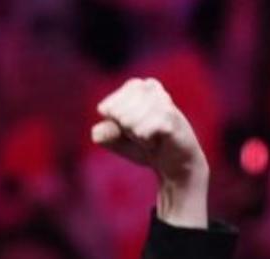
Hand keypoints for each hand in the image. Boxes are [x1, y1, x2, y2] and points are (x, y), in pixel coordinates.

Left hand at [92, 78, 207, 227]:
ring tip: (152, 135)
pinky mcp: (171, 115)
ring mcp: (162, 99)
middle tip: (144, 132)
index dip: (115, 125)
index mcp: (134, 86)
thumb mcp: (115, 140)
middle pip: (117, 114)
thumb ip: (102, 134)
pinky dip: (146, 141)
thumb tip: (97, 132)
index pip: (106, 108)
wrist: (173, 162)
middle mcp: (148, 86)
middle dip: (126, 130)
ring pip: (128, 122)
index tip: (131, 128)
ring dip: (137, 136)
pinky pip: (142, 131)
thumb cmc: (142, 146)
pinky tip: (159, 140)